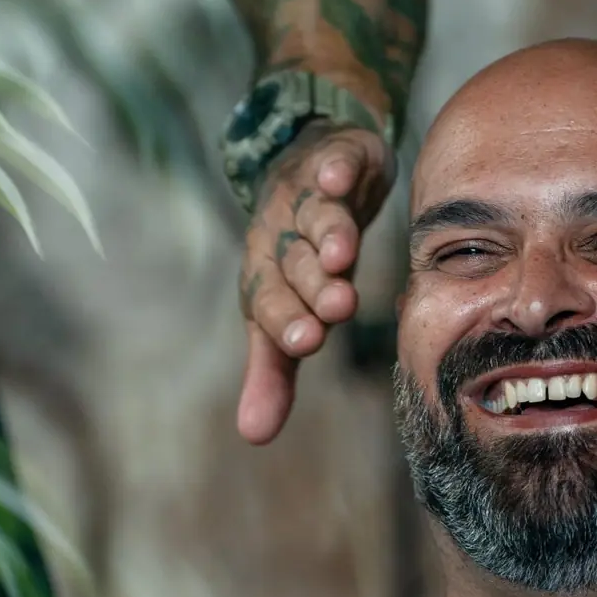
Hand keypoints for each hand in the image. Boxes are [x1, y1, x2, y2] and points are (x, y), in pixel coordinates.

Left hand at [236, 119, 394, 443]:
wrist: (312, 166)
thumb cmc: (299, 251)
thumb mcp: (287, 308)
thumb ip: (274, 370)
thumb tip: (253, 436)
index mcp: (267, 277)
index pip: (271, 303)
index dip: (285, 320)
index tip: (306, 343)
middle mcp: (282, 236)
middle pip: (295, 263)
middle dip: (312, 285)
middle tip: (335, 309)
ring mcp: (307, 195)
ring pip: (315, 217)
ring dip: (327, 233)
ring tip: (343, 254)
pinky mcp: (337, 159)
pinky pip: (334, 162)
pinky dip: (333, 169)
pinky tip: (336, 179)